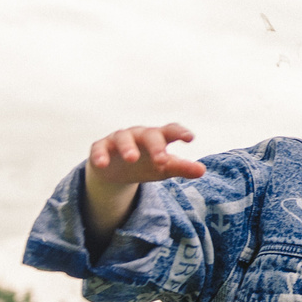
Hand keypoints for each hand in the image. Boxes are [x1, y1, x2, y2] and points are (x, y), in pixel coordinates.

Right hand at [81, 123, 202, 248]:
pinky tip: (102, 164)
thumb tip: (202, 170)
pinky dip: (100, 155)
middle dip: (155, 146)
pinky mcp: (100, 147)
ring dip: (127, 147)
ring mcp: (119, 139)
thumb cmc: (147, 164)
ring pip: (123, 138)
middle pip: (148, 135)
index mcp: (158, 137)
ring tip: (132, 159)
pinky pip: (99, 148)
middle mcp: (139, 134)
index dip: (180, 132)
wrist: (117, 170)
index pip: (171, 130)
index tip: (190, 138)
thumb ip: (182, 167)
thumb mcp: (165, 167)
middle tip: (162, 160)